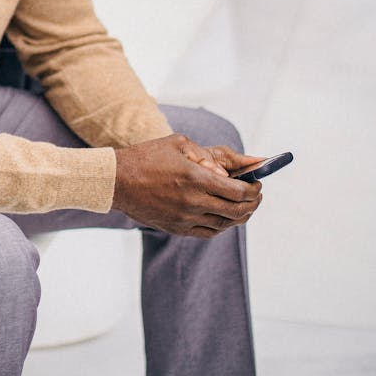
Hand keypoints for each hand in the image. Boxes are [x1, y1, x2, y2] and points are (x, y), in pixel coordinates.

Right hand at [111, 134, 262, 237]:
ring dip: (240, 217)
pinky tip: (226, 218)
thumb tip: (226, 171)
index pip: (237, 191)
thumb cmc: (147, 157)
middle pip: (235, 210)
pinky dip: (222, 226)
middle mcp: (192, 201)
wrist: (117, 181)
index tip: (258, 184)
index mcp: (195, 178)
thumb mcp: (178, 144)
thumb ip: (206, 156)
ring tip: (246, 208)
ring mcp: (184, 218)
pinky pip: (207, 232)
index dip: (253, 189)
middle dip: (252, 203)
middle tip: (257, 196)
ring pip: (224, 224)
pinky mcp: (176, 228)